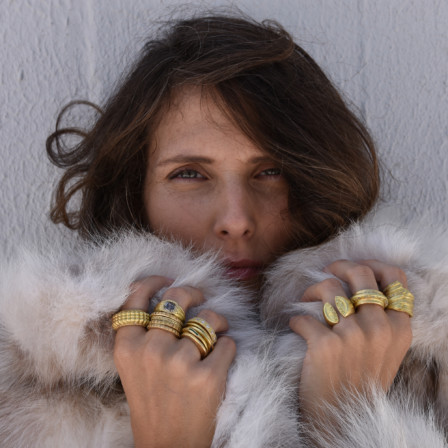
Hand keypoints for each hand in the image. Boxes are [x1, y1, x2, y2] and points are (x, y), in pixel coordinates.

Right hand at [113, 276, 235, 447]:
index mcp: (127, 346)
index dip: (153, 282)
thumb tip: (166, 297)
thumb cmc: (153, 401)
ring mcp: (179, 363)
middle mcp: (151, 350)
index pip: (136, 298)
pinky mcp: (207, 376)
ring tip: (218, 330)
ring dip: (218, 322)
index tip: (168, 280)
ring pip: (208, 319)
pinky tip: (221, 357)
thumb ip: (143, 334)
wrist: (168, 445)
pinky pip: (227, 343)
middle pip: (176, 299)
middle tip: (201, 297)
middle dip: (193, 292)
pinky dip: (228, 347)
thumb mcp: (133, 366)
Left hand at [289, 260, 411, 418]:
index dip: (371, 264)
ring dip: (311, 290)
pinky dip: (295, 320)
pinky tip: (296, 328)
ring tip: (305, 299)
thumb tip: (359, 280)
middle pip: (360, 273)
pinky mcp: (325, 346)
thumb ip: (381, 318)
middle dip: (339, 266)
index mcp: (398, 327)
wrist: (343, 415)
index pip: (393, 277)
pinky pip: (302, 317)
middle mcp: (379, 328)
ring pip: (328, 287)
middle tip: (325, 273)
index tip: (351, 268)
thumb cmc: (360, 379)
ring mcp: (353, 336)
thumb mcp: (385, 350)